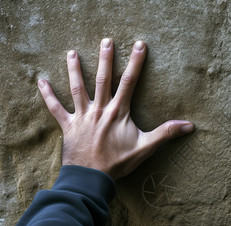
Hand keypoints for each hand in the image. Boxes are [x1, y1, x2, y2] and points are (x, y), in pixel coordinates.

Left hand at [38, 39, 194, 179]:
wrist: (92, 178)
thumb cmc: (118, 163)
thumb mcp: (146, 147)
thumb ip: (166, 133)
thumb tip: (189, 125)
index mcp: (118, 111)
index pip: (129, 81)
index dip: (136, 62)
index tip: (139, 45)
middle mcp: (100, 109)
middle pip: (103, 78)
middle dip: (105, 58)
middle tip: (106, 41)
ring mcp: (82, 116)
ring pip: (78, 88)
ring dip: (74, 69)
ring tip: (71, 53)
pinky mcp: (68, 125)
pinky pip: (55, 108)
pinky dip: (48, 95)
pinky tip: (41, 81)